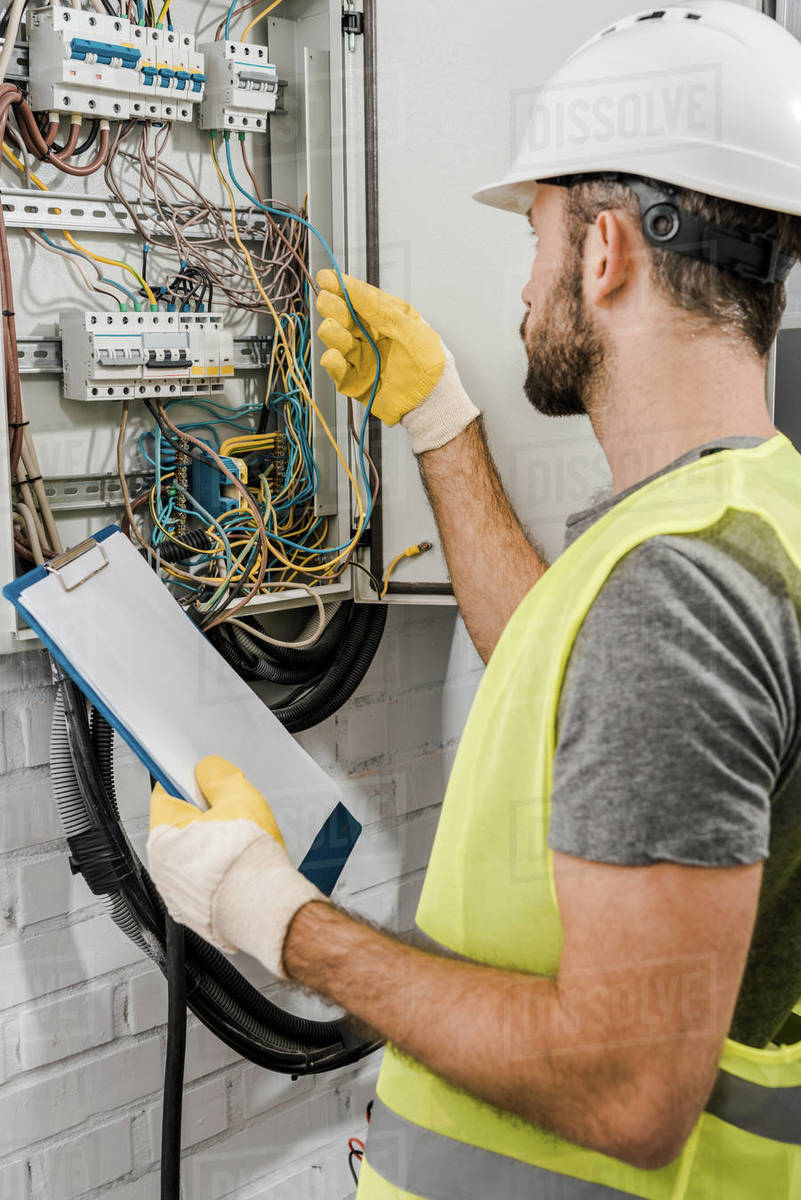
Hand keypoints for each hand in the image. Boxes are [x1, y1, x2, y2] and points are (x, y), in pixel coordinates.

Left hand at [146, 755, 324, 976]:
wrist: (264, 909)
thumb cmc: (247, 862)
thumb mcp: (239, 799)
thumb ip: (219, 777)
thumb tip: (208, 771)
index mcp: (164, 835)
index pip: (166, 794)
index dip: (187, 782)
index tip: (200, 779)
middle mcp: (161, 866)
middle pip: (180, 826)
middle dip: (203, 817)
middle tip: (230, 815)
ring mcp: (175, 893)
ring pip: (190, 856)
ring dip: (209, 848)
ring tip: (237, 846)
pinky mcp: (192, 912)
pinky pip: (200, 883)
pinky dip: (215, 874)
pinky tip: (236, 869)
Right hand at [315, 269, 479, 452]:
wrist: (432, 401)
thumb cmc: (429, 363)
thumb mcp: (408, 326)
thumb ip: (378, 306)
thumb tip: (352, 286)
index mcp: (385, 318)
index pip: (358, 298)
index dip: (341, 287)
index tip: (325, 278)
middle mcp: (370, 336)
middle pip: (342, 316)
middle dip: (333, 308)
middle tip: (328, 303)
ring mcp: (361, 358)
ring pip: (336, 340)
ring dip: (333, 333)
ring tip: (336, 331)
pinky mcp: (354, 381)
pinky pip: (337, 370)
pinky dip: (333, 363)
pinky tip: (334, 356)